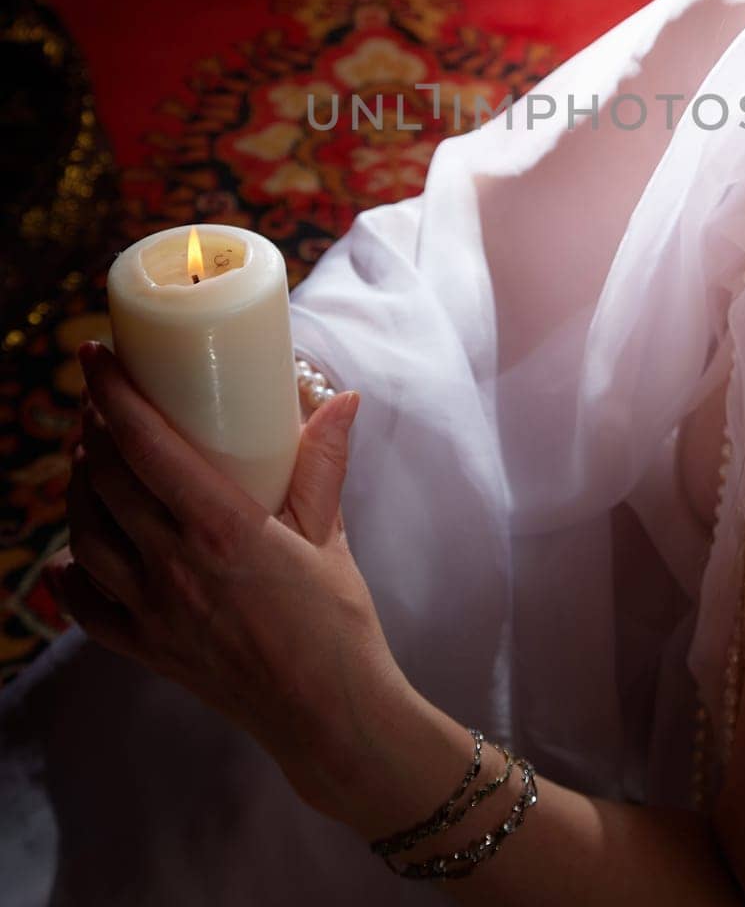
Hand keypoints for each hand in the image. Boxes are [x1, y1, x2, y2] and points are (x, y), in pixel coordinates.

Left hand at [44, 340, 409, 822]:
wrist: (328, 715)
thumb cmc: (336, 622)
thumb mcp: (330, 533)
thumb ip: (325, 462)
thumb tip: (344, 399)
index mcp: (220, 528)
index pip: (144, 446)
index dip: (111, 394)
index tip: (94, 356)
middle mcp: (174, 566)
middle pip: (105, 481)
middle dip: (93, 431)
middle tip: (102, 403)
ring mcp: (152, 611)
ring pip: (85, 536)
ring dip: (80, 490)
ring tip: (92, 461)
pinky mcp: (146, 649)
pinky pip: (86, 605)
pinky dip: (72, 572)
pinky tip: (79, 552)